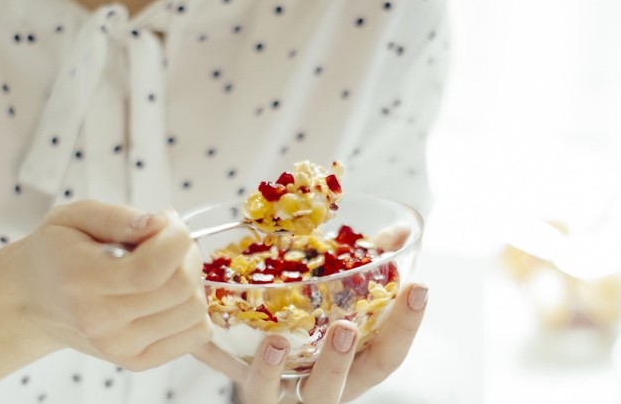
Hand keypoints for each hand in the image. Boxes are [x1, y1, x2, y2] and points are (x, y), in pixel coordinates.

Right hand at [16, 200, 209, 370]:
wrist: (34, 301)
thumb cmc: (57, 252)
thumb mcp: (73, 216)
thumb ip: (117, 216)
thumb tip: (159, 224)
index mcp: (82, 281)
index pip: (152, 269)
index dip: (176, 238)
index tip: (167, 221)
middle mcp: (101, 322)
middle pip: (180, 289)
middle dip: (188, 254)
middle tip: (168, 240)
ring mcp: (121, 348)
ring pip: (194, 313)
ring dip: (193, 281)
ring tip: (167, 267)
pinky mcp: (137, 361)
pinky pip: (195, 335)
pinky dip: (194, 309)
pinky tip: (169, 292)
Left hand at [194, 283, 429, 402]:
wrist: (251, 365)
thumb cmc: (309, 327)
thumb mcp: (338, 301)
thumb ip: (368, 269)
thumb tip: (401, 233)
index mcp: (350, 368)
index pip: (388, 355)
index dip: (406, 325)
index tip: (419, 287)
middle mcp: (316, 389)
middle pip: (336, 388)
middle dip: (340, 361)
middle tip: (344, 328)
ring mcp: (275, 395)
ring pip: (273, 395)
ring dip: (274, 369)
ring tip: (276, 341)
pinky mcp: (238, 389)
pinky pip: (224, 377)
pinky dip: (212, 356)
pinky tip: (202, 337)